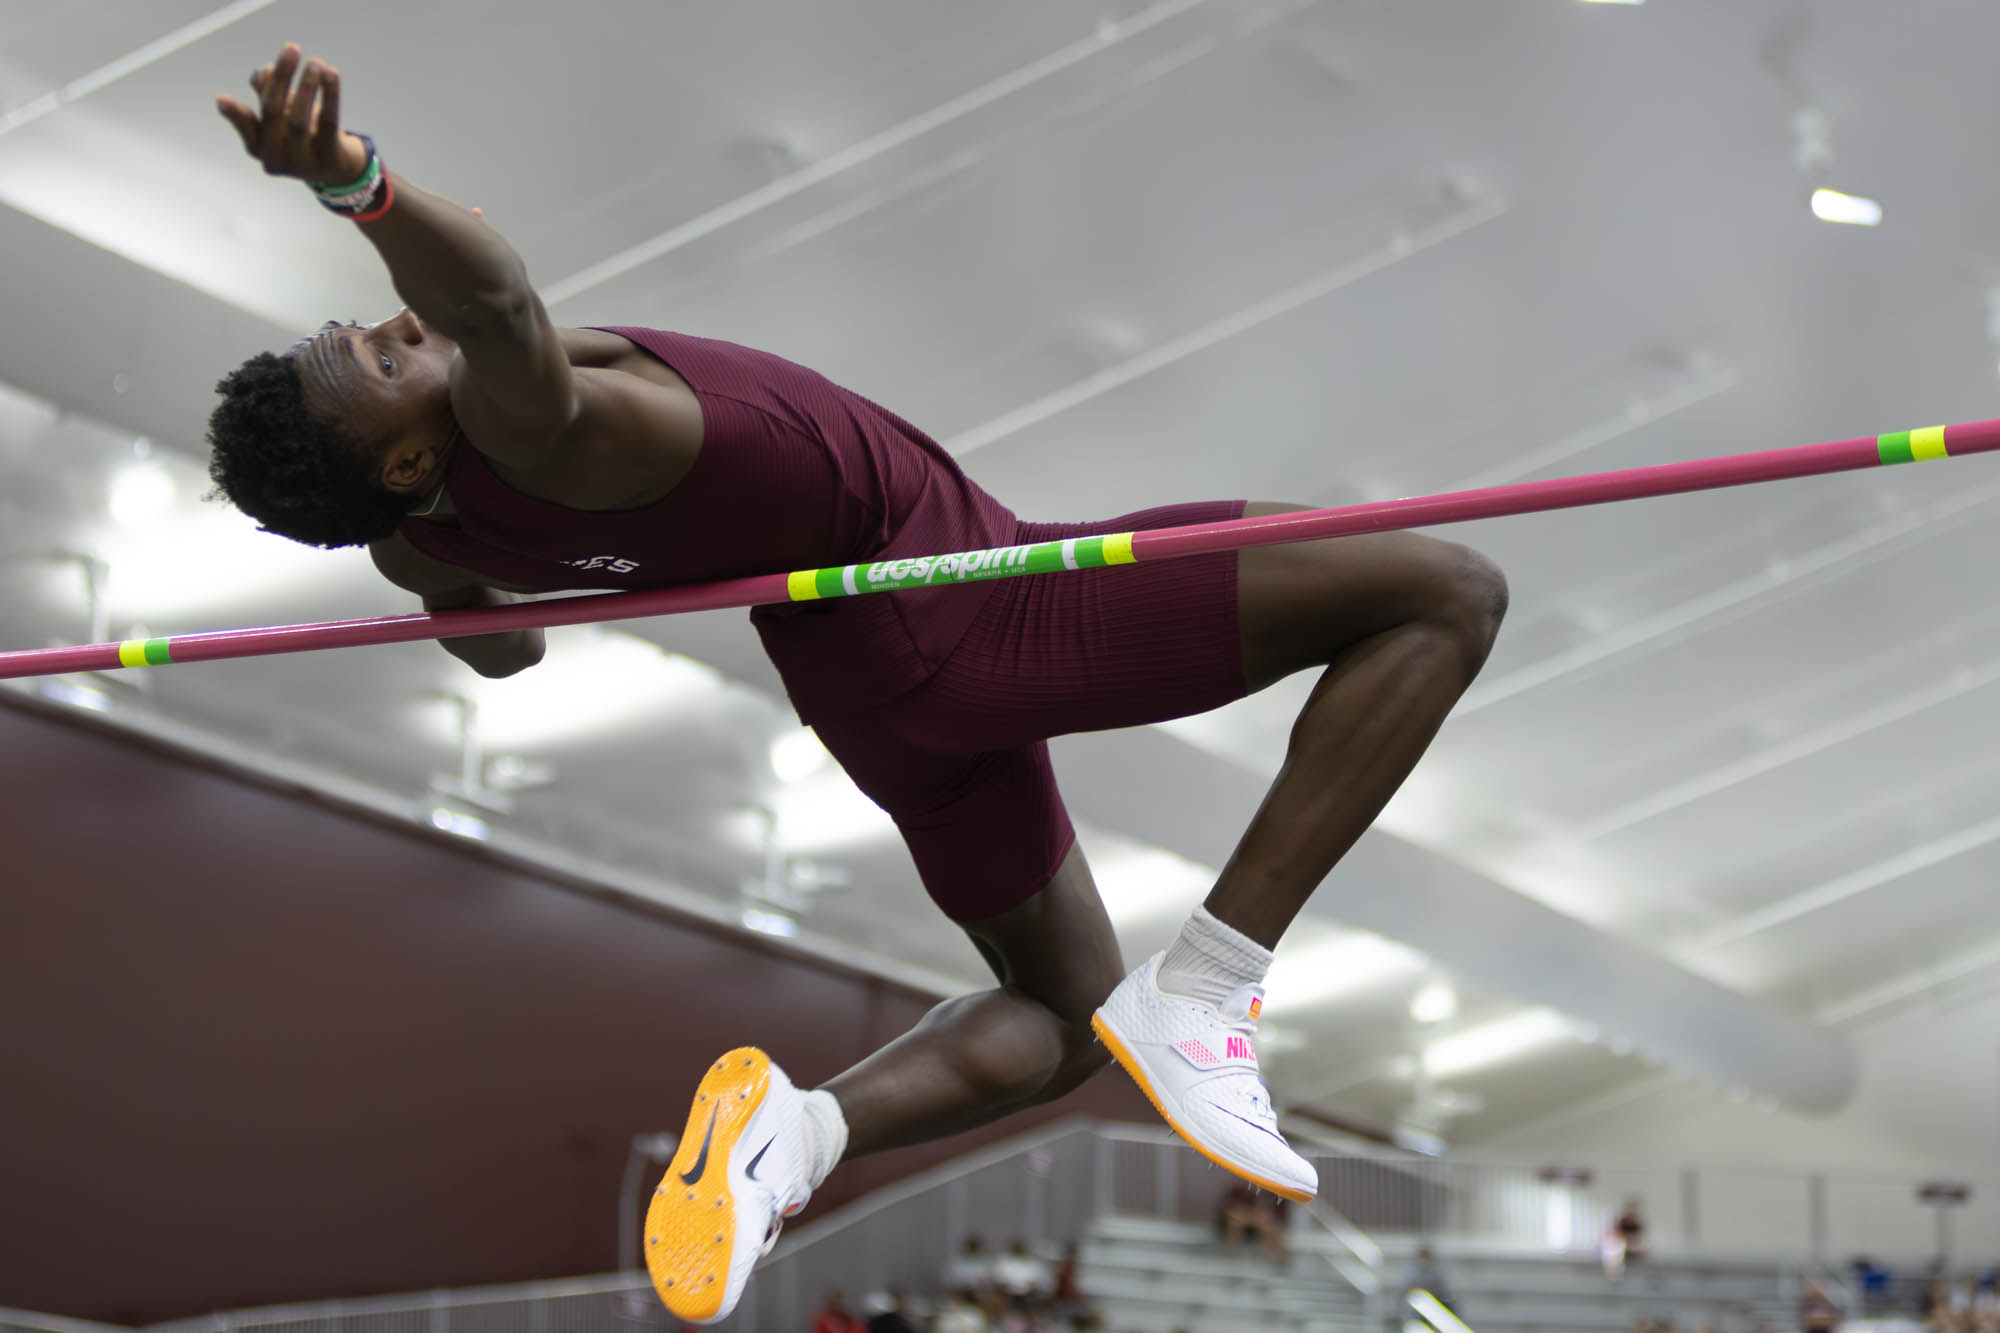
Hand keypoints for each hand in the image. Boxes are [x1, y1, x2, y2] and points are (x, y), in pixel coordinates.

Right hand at [216, 43, 368, 185]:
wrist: (338, 169)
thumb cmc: (303, 136)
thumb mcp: (282, 114)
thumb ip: (268, 93)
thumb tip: (262, 73)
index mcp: (258, 146)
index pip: (246, 126)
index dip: (234, 114)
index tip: (222, 99)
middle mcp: (277, 157)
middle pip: (273, 112)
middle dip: (281, 78)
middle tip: (291, 49)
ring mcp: (303, 163)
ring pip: (299, 120)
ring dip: (307, 86)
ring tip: (315, 62)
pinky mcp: (330, 160)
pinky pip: (329, 124)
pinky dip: (330, 96)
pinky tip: (332, 74)